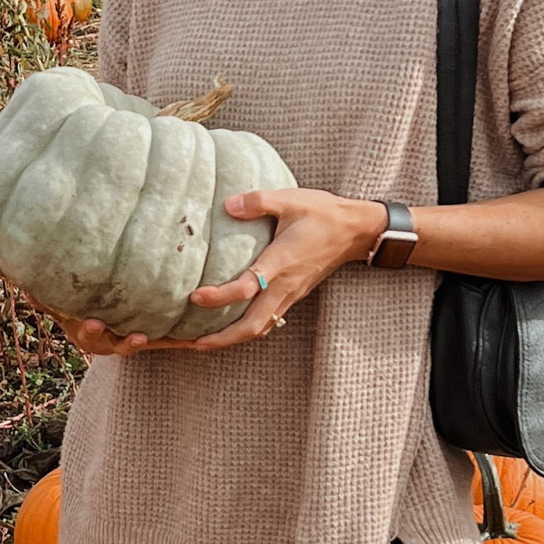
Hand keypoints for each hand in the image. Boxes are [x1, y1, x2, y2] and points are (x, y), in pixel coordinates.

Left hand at [47, 189, 385, 356]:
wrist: (355, 231)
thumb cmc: (322, 213)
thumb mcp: (292, 199)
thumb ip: (259, 201)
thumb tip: (227, 203)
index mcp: (281, 264)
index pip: (248, 287)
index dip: (221, 296)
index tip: (194, 297)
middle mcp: (284, 288)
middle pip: (252, 326)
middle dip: (221, 340)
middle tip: (189, 344)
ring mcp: (289, 296)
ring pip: (258, 329)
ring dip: (230, 340)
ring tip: (199, 344)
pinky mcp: (292, 296)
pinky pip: (266, 321)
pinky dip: (244, 330)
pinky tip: (225, 330)